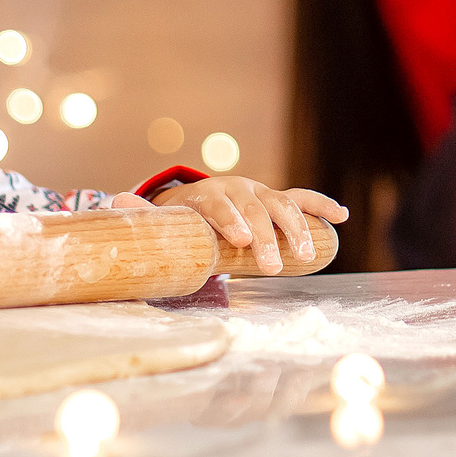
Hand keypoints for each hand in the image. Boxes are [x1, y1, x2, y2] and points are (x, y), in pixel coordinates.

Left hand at [109, 177, 347, 274]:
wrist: (204, 200)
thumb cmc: (185, 218)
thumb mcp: (164, 218)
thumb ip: (142, 215)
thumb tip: (113, 202)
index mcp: (210, 195)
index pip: (220, 205)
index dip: (230, 221)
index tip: (240, 241)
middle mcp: (239, 189)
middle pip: (256, 209)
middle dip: (267, 236)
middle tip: (274, 267)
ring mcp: (262, 193)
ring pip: (283, 205)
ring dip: (297, 228)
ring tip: (307, 254)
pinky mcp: (278, 199)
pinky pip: (304, 199)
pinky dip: (322, 206)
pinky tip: (342, 216)